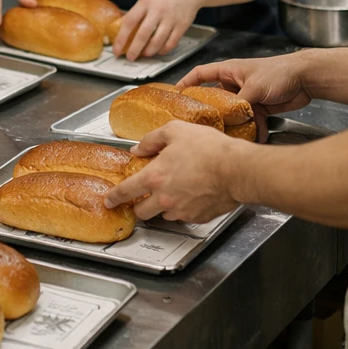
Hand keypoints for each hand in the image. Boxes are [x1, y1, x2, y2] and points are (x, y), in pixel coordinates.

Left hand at [104, 121, 238, 222]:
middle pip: (141, 212)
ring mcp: (181, 211)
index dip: (114, 197)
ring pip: (163, 215)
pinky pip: (184, 216)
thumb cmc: (210, 149)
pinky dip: (183, 208)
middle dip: (139, 205)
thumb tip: (138, 148)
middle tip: (143, 197)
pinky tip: (192, 193)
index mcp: (154, 177)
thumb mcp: (175, 131)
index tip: (109, 200)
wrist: (237, 169)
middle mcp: (164, 198)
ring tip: (174, 191)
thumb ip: (152, 140)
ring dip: (163, 207)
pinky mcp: (197, 217)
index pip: (126, 191)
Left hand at [114, 0, 200, 60]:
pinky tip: (159, 50)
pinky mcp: (182, 26)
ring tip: (144, 54)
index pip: (129, 22)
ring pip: (157, 42)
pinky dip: (163, 50)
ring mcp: (170, 19)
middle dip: (134, 50)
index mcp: (145, 3)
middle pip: (143, 35)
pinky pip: (171, 43)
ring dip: (149, 52)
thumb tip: (123, 32)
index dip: (121, 38)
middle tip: (130, 57)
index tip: (116, 50)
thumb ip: (137, 14)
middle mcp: (157, 11)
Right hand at [176, 54, 312, 138]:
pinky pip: (249, 120)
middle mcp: (236, 83)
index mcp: (229, 70)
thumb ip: (241, 103)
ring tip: (226, 135)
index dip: (186, 82)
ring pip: (233, 112)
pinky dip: (251, 128)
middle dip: (210, 111)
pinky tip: (252, 137)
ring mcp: (248, 95)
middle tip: (199, 124)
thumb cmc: (279, 72)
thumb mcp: (254, 86)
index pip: (201, 74)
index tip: (175, 94)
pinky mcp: (260, 106)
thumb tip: (232, 120)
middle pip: (215, 97)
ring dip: (232, 123)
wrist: (306, 78)